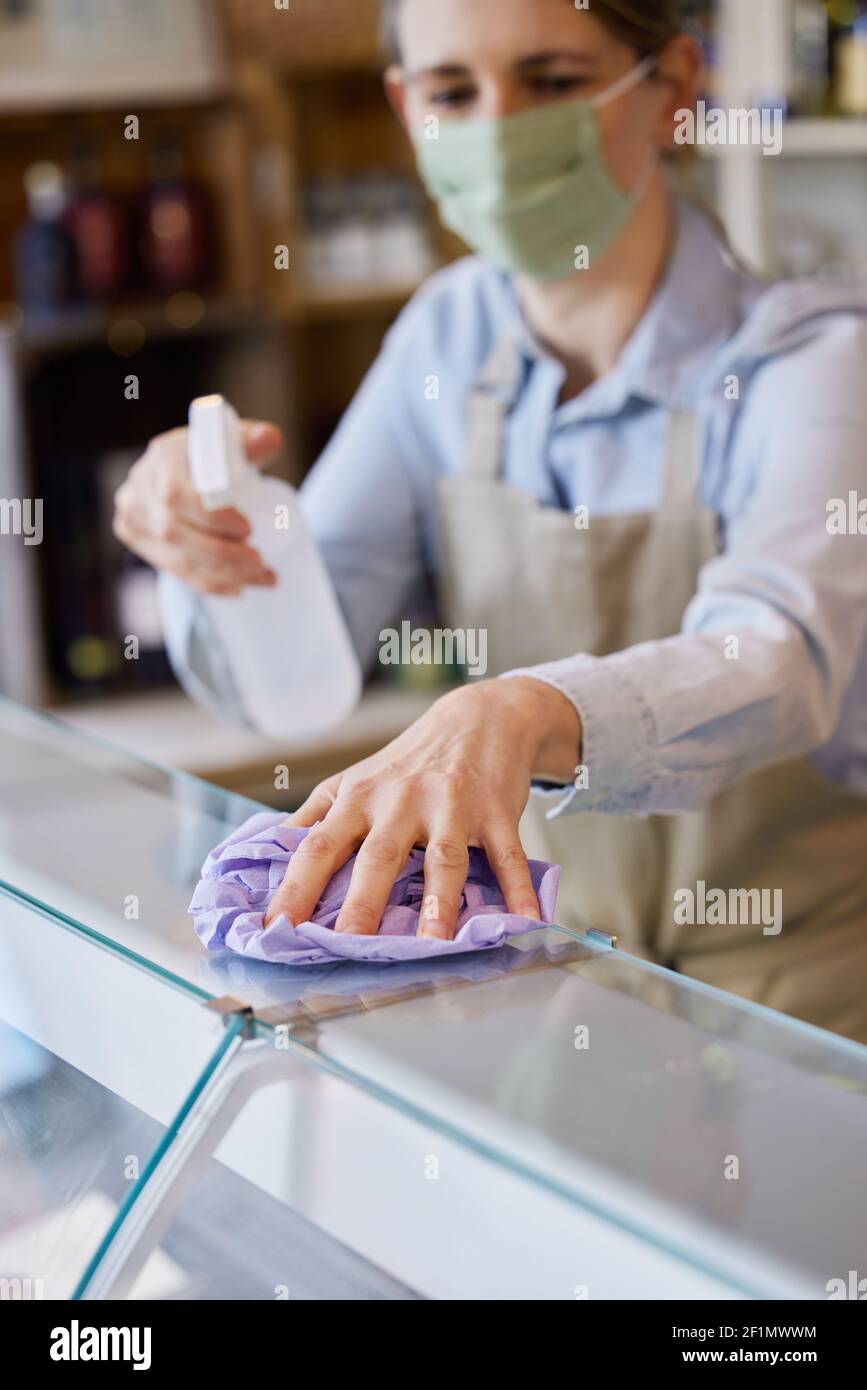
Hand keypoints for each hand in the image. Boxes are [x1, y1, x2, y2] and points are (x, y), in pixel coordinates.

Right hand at [113, 419, 283, 594]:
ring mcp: (134, 516)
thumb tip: (269, 439)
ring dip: (224, 575)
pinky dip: (209, 583)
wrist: (185, 467)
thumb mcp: (235, 442)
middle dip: (223, 554)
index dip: (210, 518)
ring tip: (264, 578)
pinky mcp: (137, 539)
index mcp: (163, 457)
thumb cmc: (216, 454)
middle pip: (175, 532)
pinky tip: (239, 587)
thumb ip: (254, 440)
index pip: (177, 495)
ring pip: (176, 558)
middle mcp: (139, 486)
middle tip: (261, 563)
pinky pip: (174, 570)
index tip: (248, 531)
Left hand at [265, 676, 581, 939]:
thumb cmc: (408, 761)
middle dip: (361, 903)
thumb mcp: (353, 781)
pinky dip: (518, 888)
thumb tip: (267, 857)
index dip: (294, 888)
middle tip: (346, 944)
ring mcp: (452, 806)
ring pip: (443, 859)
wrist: (480, 717)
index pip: (318, 847)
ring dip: (439, 902)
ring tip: (433, 944)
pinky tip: (525, 919)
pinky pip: (507, 856)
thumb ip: (313, 818)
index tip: (275, 930)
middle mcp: (401, 802)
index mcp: (358, 799)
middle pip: (378, 856)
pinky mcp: (496, 812)